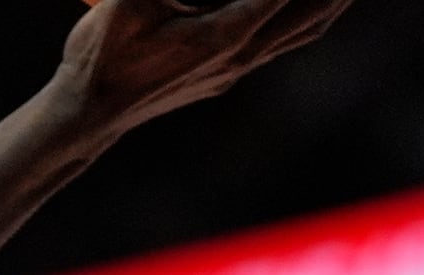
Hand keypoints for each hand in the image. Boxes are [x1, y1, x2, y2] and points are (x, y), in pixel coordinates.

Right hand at [49, 0, 352, 150]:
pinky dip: (308, 17)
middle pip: (312, 12)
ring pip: (305, 30)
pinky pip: (286, 43)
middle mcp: (241, 54)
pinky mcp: (227, 76)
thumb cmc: (100, 57)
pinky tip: (311, 6)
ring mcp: (237, 69)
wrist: (88, 115)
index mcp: (224, 34)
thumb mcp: (127, 2)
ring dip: (335, 1)